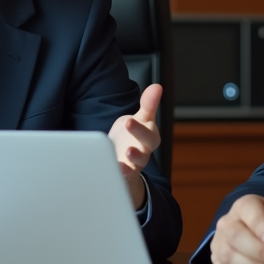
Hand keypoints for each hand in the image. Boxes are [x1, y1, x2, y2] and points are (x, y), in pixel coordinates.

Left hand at [108, 83, 162, 208]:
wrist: (125, 156)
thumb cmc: (133, 134)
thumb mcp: (141, 118)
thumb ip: (149, 104)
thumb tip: (157, 87)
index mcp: (149, 138)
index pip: (149, 135)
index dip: (140, 130)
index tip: (129, 122)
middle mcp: (144, 153)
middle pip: (144, 154)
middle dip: (136, 151)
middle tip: (126, 149)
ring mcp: (133, 166)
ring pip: (134, 169)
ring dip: (128, 167)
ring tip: (120, 165)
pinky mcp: (122, 175)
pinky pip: (121, 177)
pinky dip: (116, 175)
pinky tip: (105, 170)